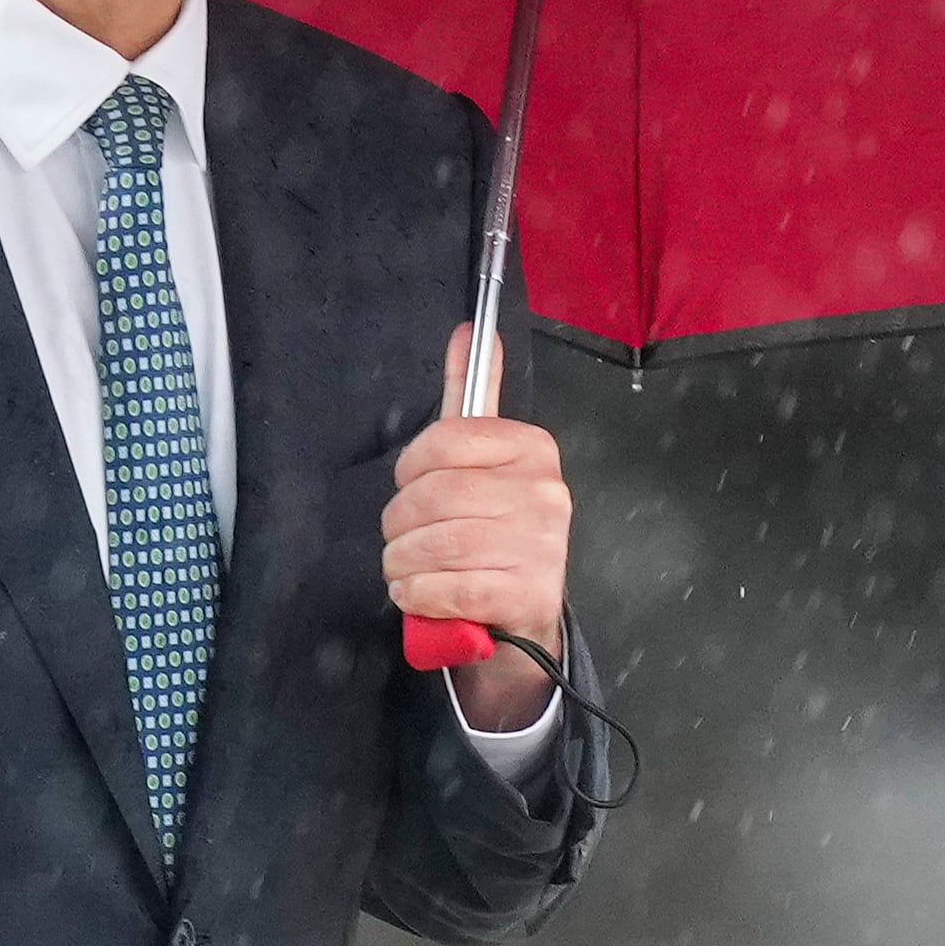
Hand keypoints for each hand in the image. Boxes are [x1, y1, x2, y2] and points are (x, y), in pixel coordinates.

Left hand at [390, 325, 571, 730]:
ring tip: (411, 569)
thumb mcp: (480, 459)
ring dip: (402, 564)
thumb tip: (465, 330)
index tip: (412, 485)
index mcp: (533, 448)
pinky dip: (418, 596)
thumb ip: (470, 394)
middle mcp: (545, 493)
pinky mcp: (528, 595)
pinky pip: (444, 589)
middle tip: (406, 539)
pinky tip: (423, 594)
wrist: (520, 614)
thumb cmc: (491, 529)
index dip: (409, 469)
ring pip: (432, 545)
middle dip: (399, 525)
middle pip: (430, 496)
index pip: (443, 439)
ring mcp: (542, 546)